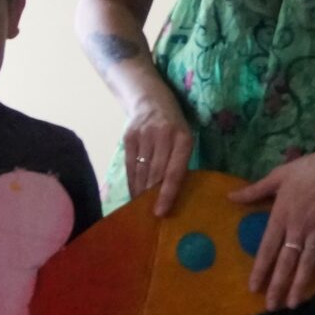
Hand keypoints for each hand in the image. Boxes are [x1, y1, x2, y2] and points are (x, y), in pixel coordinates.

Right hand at [121, 89, 194, 217]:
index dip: (167, 193)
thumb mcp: (185, 138)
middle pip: (155, 173)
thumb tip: (172, 194)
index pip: (174, 172)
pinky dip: (131, 181)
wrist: (150, 99)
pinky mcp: (128, 137)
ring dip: (140, 192)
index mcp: (183, 138)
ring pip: (141, 171)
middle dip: (152, 196)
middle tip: (150, 215)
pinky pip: (129, 165)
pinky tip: (133, 192)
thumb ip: (180, 161)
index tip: (161, 212)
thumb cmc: (174, 125)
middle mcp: (163, 136)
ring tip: (140, 207)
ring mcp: (143, 135)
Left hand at [232, 142, 314, 309]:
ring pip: (307, 264)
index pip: (268, 248)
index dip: (260, 270)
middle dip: (278, 285)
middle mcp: (298, 229)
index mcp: (281, 216)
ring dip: (300, 285)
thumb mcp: (277, 177)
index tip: (253, 287)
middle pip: (286, 262)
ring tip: (293, 304)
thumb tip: (230, 197)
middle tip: (271, 306)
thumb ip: (254, 191)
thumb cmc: (305, 169)